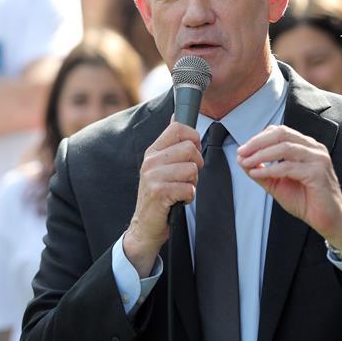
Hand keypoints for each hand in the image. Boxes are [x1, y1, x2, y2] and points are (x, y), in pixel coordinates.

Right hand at [124, 119, 202, 276]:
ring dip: (193, 183)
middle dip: (197, 165)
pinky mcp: (159, 192)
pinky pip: (189, 188)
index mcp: (153, 151)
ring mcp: (153, 176)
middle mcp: (151, 161)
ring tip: (181, 190)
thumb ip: (171, 144)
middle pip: (190, 148)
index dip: (193, 137)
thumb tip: (177, 114)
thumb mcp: (161, 166)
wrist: (145, 226)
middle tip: (187, 177)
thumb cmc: (159, 195)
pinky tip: (179, 200)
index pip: (178, 128)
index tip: (193, 152)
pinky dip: (189, 196)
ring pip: (191, 169)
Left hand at [237, 125, 341, 247]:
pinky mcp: (318, 173)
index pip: (279, 132)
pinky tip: (258, 174)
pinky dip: (270, 169)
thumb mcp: (278, 184)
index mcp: (306, 146)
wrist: (329, 221)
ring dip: (261, 154)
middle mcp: (313, 148)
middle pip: (281, 134)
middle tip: (241, 152)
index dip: (259, 138)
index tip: (243, 150)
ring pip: (284, 147)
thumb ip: (262, 171)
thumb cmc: (307, 201)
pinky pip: (288, 167)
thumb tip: (242, 160)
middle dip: (258, 142)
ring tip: (246, 162)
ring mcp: (318, 158)